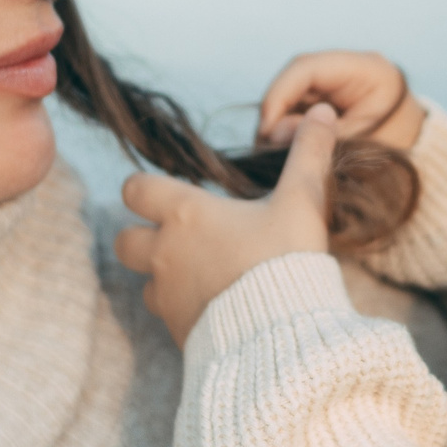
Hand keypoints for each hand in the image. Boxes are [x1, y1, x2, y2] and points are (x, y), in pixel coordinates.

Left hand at [115, 103, 340, 343]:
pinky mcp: (177, 329)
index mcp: (186, 214)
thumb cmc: (286, 260)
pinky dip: (181, 309)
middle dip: (142, 236)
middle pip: (124, 239)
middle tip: (177, 237)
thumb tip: (322, 112)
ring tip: (200, 274)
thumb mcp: (302, 202)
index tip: (164, 194)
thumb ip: (309, 155)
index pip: (135, 190)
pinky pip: (166, 315)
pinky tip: (214, 308)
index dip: (144, 189)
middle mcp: (165, 253)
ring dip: (162, 276)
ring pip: (143, 281)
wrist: (283, 333)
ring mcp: (167, 295)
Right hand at [257, 51, 424, 151]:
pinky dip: (291, 128)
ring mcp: (340, 81)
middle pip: (296, 79)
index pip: (307, 68)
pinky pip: (301, 107)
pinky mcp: (331, 98)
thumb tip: (271, 134)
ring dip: (281, 122)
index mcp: (367, 68)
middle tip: (264, 146)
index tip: (266, 130)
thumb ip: (319, 138)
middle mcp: (350, 67)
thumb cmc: (401, 155)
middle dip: (276, 111)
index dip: (279, 96)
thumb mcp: (360, 147)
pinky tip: (286, 150)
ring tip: (273, 152)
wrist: (425, 164)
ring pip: (294, 94)